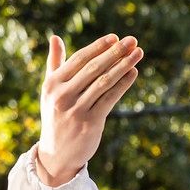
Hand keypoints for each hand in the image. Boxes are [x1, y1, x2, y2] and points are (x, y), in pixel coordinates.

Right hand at [34, 33, 143, 187]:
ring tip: (138, 54)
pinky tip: (134, 73)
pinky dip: (123, 84)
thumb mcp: (50, 90)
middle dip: (115, 53)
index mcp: (52, 84)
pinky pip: (110, 99)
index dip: (98, 47)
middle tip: (132, 40)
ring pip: (104, 82)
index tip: (115, 37)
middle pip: (94, 68)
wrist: (57, 153)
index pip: (79, 60)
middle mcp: (62, 95)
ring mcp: (76, 109)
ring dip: (123, 66)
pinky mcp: (90, 123)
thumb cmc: (56, 115)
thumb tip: (55, 37)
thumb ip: (54, 63)